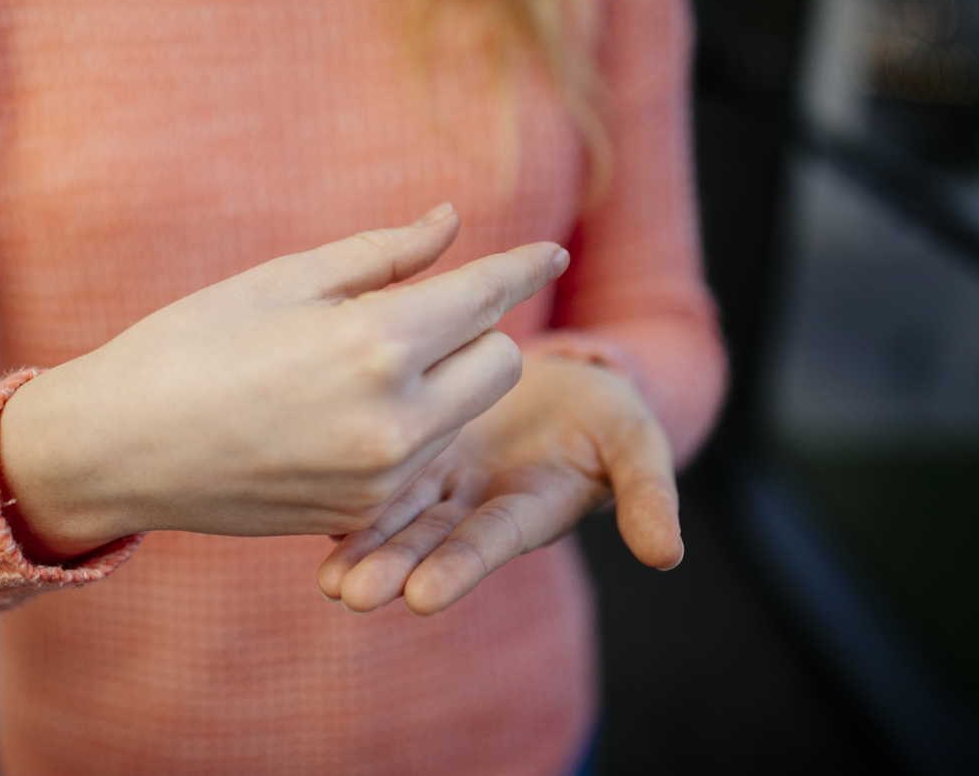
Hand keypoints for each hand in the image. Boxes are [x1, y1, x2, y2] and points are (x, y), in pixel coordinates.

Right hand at [0, 204, 569, 561]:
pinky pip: (421, 462)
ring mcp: (382, 479)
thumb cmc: (189, 343)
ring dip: (441, 384)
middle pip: (502, 363)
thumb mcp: (283, 280)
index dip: (522, 266)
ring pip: (464, 416)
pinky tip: (336, 419)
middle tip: (415, 316)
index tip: (548, 250)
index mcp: (375, 344)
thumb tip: (453, 222)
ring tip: (355, 370)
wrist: (118, 449)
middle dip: (476, 332)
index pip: (485, 297)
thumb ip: (383, 254)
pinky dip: (404, 432)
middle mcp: (395, 421)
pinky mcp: (361, 515)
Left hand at [316, 354, 682, 614]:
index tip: (424, 598)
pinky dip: (348, 494)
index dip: (461, 567)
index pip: (490, 540)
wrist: (565, 380)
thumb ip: (647, 492)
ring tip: (327, 579)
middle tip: (350, 595)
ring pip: (397, 512)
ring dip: (363, 544)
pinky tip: (310, 508)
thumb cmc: (607, 416)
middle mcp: (475, 504)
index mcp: (526, 507)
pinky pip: (379, 471)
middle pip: (431, 539)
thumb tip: (668, 554)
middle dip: (393, 568)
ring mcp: (441, 478)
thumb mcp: (636, 445)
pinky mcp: (417, 449)